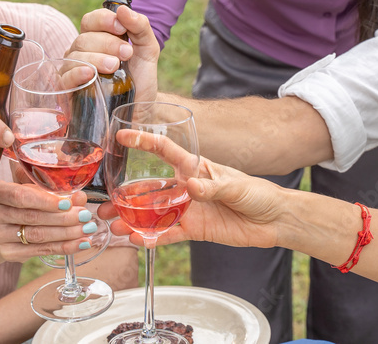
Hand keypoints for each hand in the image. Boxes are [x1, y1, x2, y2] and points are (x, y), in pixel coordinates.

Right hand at [0, 181, 96, 260]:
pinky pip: (39, 251)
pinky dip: (63, 247)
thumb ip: (54, 189)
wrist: (3, 221)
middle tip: (86, 216)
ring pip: (36, 236)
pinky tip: (80, 243)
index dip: (45, 201)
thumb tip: (79, 197)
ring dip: (66, 234)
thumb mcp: (34, 187)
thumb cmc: (22, 197)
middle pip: (30, 218)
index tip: (68, 204)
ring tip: (87, 230)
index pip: (19, 197)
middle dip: (62, 218)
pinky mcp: (7, 252)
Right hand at [66, 5, 159, 100]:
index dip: (104, 20)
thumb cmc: (141, 77)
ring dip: (96, 59)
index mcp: (98, 37)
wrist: (142, 107)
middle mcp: (82, 51)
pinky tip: (90, 74)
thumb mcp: (148, 49)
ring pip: (76, 56)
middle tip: (127, 54)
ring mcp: (73, 70)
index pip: (91, 20)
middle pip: (85, 38)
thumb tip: (123, 9)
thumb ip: (140, 27)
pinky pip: (66, 77)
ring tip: (115, 66)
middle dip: (107, 43)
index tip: (121, 28)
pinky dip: (77, 73)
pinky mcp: (69, 90)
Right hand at [96, 129, 284, 249]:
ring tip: (113, 226)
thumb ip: (213, 188)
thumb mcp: (236, 186)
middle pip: (150, 189)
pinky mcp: (195, 230)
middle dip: (125, 196)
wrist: (273, 220)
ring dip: (132, 220)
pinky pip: (168, 234)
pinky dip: (152, 238)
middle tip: (104, 203)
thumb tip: (191, 186)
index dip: (144, 141)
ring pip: (153, 214)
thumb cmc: (257, 193)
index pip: (165, 151)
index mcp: (195, 168)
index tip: (122, 135)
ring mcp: (188, 209)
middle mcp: (186, 187)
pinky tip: (136, 241)